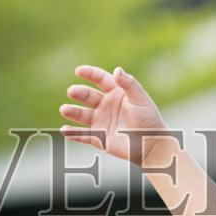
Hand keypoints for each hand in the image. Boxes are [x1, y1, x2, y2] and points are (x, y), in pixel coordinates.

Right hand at [59, 65, 173, 167]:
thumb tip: (117, 70)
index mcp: (117, 93)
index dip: (90, 73)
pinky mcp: (99, 138)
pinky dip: (73, 133)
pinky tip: (64, 130)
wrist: (151, 145)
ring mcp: (101, 122)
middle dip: (79, 93)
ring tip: (64, 109)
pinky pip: (83, 135)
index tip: (79, 70)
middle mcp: (106, 106)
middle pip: (88, 96)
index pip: (100, 79)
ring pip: (82, 115)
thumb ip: (129, 84)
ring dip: (72, 112)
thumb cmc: (149, 120)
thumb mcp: (140, 99)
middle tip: (71, 91)